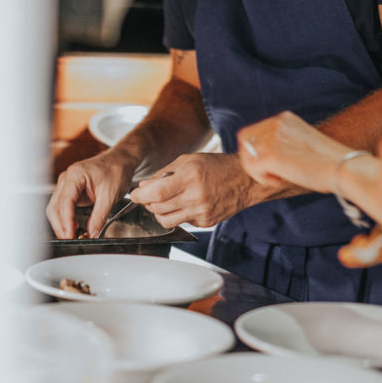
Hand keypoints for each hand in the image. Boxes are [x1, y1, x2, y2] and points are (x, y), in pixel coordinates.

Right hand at [46, 149, 135, 238]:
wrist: (121, 160)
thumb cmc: (116, 170)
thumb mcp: (110, 195)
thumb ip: (100, 215)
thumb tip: (92, 232)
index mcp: (75, 175)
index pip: (64, 202)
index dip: (66, 221)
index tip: (70, 235)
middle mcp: (67, 179)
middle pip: (55, 207)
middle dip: (60, 225)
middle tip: (71, 239)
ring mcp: (67, 184)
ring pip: (56, 208)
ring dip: (62, 223)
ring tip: (73, 235)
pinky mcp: (71, 190)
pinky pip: (63, 207)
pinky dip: (66, 218)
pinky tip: (74, 227)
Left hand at [129, 153, 259, 227]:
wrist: (246, 180)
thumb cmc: (218, 165)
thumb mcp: (189, 160)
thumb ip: (164, 173)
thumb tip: (144, 186)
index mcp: (190, 177)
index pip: (157, 193)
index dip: (141, 196)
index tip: (135, 195)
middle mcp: (195, 197)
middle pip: (159, 208)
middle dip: (148, 203)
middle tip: (148, 196)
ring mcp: (201, 213)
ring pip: (167, 220)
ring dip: (159, 213)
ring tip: (162, 202)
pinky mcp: (206, 222)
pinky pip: (183, 222)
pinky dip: (177, 214)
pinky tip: (184, 204)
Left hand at [237, 111, 351, 190]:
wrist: (343, 168)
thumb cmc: (328, 162)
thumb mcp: (302, 142)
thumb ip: (283, 142)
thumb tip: (262, 156)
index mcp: (284, 118)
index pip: (253, 131)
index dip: (257, 150)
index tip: (271, 163)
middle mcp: (276, 123)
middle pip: (245, 142)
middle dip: (253, 160)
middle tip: (271, 173)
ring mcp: (272, 138)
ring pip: (247, 156)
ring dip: (258, 170)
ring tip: (278, 177)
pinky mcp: (272, 155)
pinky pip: (253, 169)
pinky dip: (263, 179)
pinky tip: (279, 180)